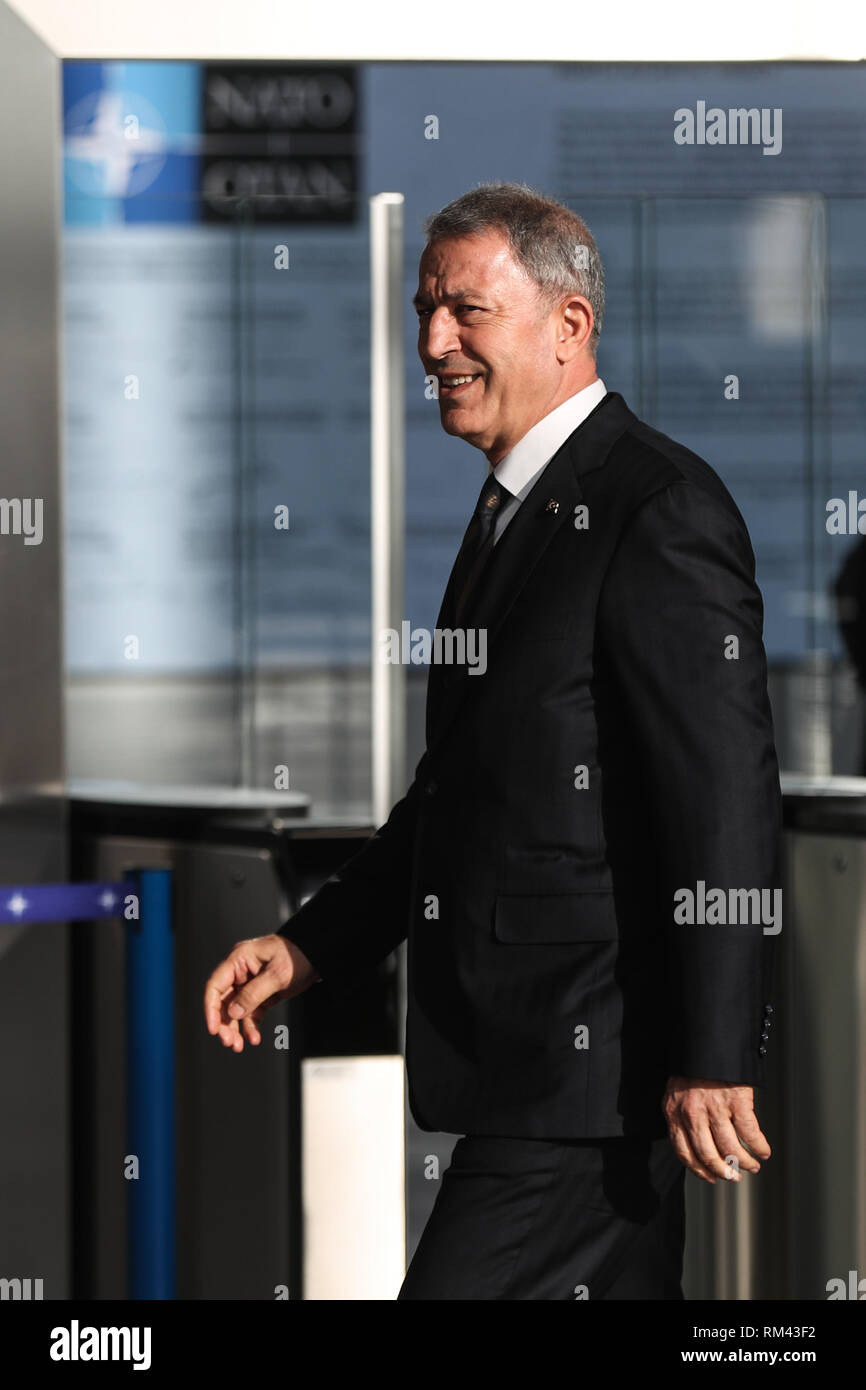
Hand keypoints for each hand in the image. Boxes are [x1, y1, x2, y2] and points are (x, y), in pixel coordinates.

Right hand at [203, 934, 319, 1052]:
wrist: (318, 955)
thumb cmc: (298, 956)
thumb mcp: (277, 975)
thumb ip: (254, 994)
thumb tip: (233, 1013)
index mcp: (239, 959)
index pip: (216, 985)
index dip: (211, 1008)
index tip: (213, 1028)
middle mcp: (241, 972)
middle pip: (224, 1001)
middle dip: (225, 1023)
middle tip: (229, 1042)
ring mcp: (250, 983)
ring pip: (236, 1010)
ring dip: (236, 1029)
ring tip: (238, 1046)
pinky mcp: (262, 994)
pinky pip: (251, 1012)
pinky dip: (251, 1026)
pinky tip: (254, 1038)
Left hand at [662, 1076, 770, 1183]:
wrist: (708, 1039)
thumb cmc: (693, 1066)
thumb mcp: (676, 1091)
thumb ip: (682, 1115)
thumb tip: (694, 1144)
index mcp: (675, 1112)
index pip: (684, 1152)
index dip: (700, 1170)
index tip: (711, 1178)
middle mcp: (692, 1114)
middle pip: (708, 1154)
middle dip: (723, 1171)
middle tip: (734, 1177)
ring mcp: (715, 1108)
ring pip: (730, 1148)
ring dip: (744, 1162)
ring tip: (753, 1166)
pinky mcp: (737, 1101)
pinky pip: (750, 1133)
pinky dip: (759, 1146)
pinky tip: (763, 1151)